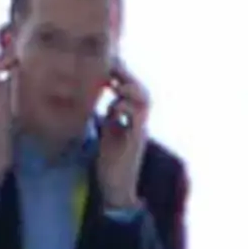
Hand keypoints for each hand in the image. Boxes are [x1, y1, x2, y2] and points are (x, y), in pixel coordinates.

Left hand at [90, 65, 152, 208]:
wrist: (116, 188)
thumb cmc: (111, 160)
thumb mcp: (109, 132)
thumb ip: (110, 115)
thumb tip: (104, 99)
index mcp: (131, 116)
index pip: (131, 87)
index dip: (121, 72)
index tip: (106, 60)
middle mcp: (139, 120)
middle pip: (140, 88)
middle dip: (125, 72)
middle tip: (109, 61)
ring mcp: (139, 129)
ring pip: (143, 99)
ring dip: (128, 85)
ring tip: (112, 80)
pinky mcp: (135, 140)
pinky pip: (136, 117)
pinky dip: (124, 107)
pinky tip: (113, 105)